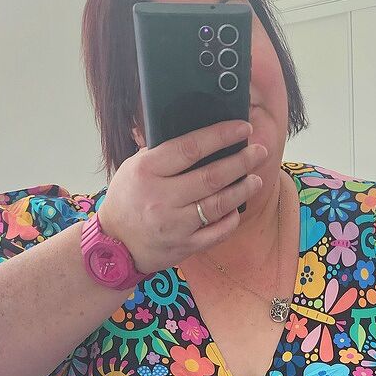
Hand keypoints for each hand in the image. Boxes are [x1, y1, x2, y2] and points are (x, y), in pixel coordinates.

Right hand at [97, 118, 268, 276]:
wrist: (115, 245)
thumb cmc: (128, 200)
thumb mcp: (134, 168)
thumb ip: (162, 153)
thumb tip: (201, 137)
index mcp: (147, 171)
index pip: (190, 147)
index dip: (220, 135)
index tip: (242, 128)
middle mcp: (161, 198)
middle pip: (211, 176)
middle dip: (241, 161)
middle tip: (259, 151)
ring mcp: (174, 225)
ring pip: (217, 205)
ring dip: (242, 190)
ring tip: (256, 179)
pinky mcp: (184, 247)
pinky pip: (216, 233)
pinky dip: (230, 220)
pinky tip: (237, 209)